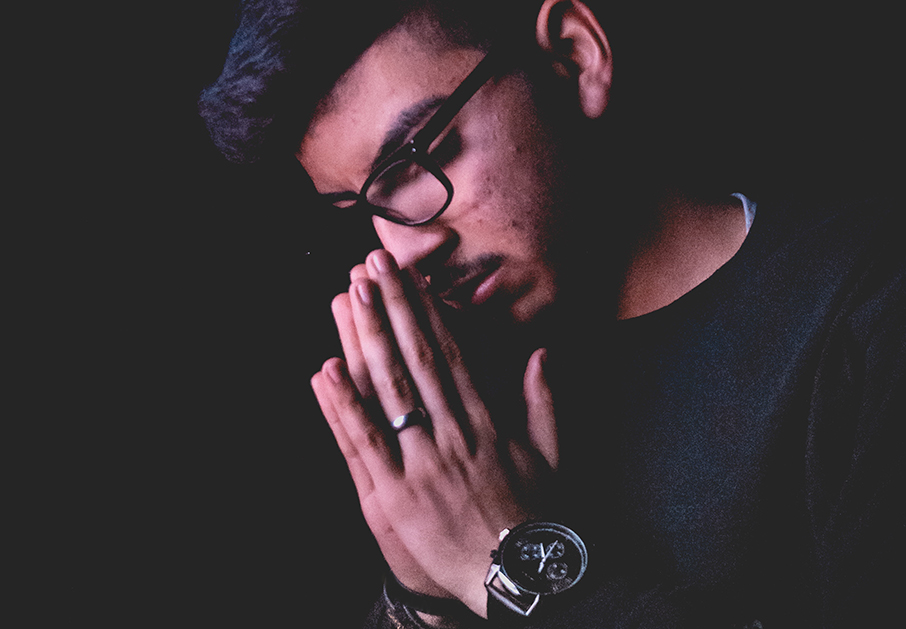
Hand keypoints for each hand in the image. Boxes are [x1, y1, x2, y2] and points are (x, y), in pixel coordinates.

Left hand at [311, 250, 557, 617]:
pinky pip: (363, 444)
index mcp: (486, 423)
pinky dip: (343, 407)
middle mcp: (451, 435)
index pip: (450, 355)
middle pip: (416, 360)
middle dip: (391, 310)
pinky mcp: (393, 497)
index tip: (409, 279)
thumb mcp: (549, 454)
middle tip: (371, 268)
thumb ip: (543, 401)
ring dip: (365, 341)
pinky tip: (326, 371)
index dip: (426, 313)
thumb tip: (540, 353)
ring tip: (347, 299)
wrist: (513, 573)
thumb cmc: (533, 515)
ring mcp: (420, 465)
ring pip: (388, 392)